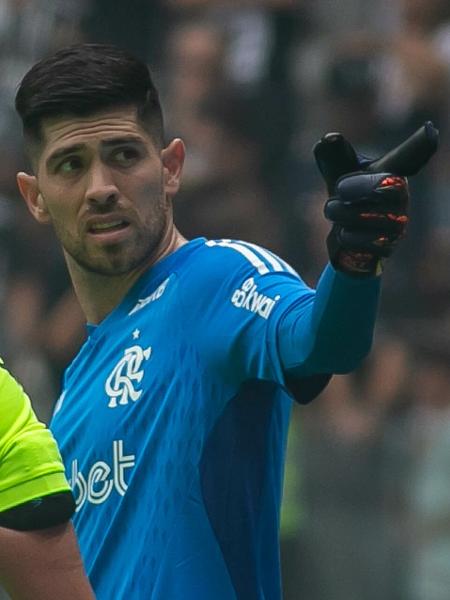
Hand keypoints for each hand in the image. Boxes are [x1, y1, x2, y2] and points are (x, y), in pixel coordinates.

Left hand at [313, 122, 438, 275]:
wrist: (344, 234)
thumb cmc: (347, 193)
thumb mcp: (337, 172)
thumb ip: (333, 156)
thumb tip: (328, 140)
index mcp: (392, 170)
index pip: (410, 155)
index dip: (420, 144)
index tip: (429, 132)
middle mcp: (400, 195)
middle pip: (385, 186)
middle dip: (357, 187)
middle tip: (338, 188)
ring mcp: (398, 223)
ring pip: (372, 217)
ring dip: (343, 213)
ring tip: (333, 210)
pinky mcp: (388, 247)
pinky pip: (367, 243)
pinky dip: (347, 237)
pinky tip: (345, 233)